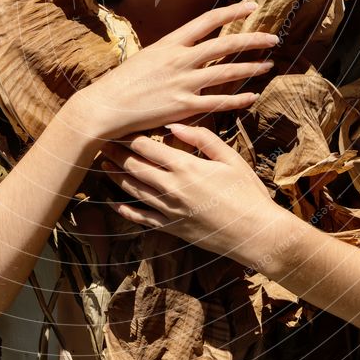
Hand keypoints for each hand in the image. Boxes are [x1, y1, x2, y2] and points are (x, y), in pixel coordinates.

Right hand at [78, 1, 277, 139]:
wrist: (105, 105)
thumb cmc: (123, 82)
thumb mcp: (148, 57)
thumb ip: (172, 52)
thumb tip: (190, 46)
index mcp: (170, 43)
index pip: (208, 20)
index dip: (232, 12)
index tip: (252, 7)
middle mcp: (180, 59)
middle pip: (225, 45)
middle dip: (253, 40)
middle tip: (274, 37)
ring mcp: (183, 83)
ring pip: (227, 72)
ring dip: (251, 68)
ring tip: (268, 64)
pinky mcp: (183, 107)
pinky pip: (218, 102)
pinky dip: (238, 99)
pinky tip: (252, 96)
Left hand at [100, 123, 286, 264]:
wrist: (256, 233)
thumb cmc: (247, 192)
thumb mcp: (230, 158)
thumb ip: (202, 138)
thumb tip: (175, 126)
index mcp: (186, 167)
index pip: (148, 147)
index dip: (130, 136)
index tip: (120, 127)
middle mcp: (172, 188)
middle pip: (134, 167)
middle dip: (117, 154)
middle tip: (103, 143)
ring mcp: (169, 211)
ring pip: (134, 190)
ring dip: (116, 177)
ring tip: (104, 166)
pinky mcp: (172, 228)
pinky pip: (142, 219)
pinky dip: (126, 210)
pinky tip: (116, 203)